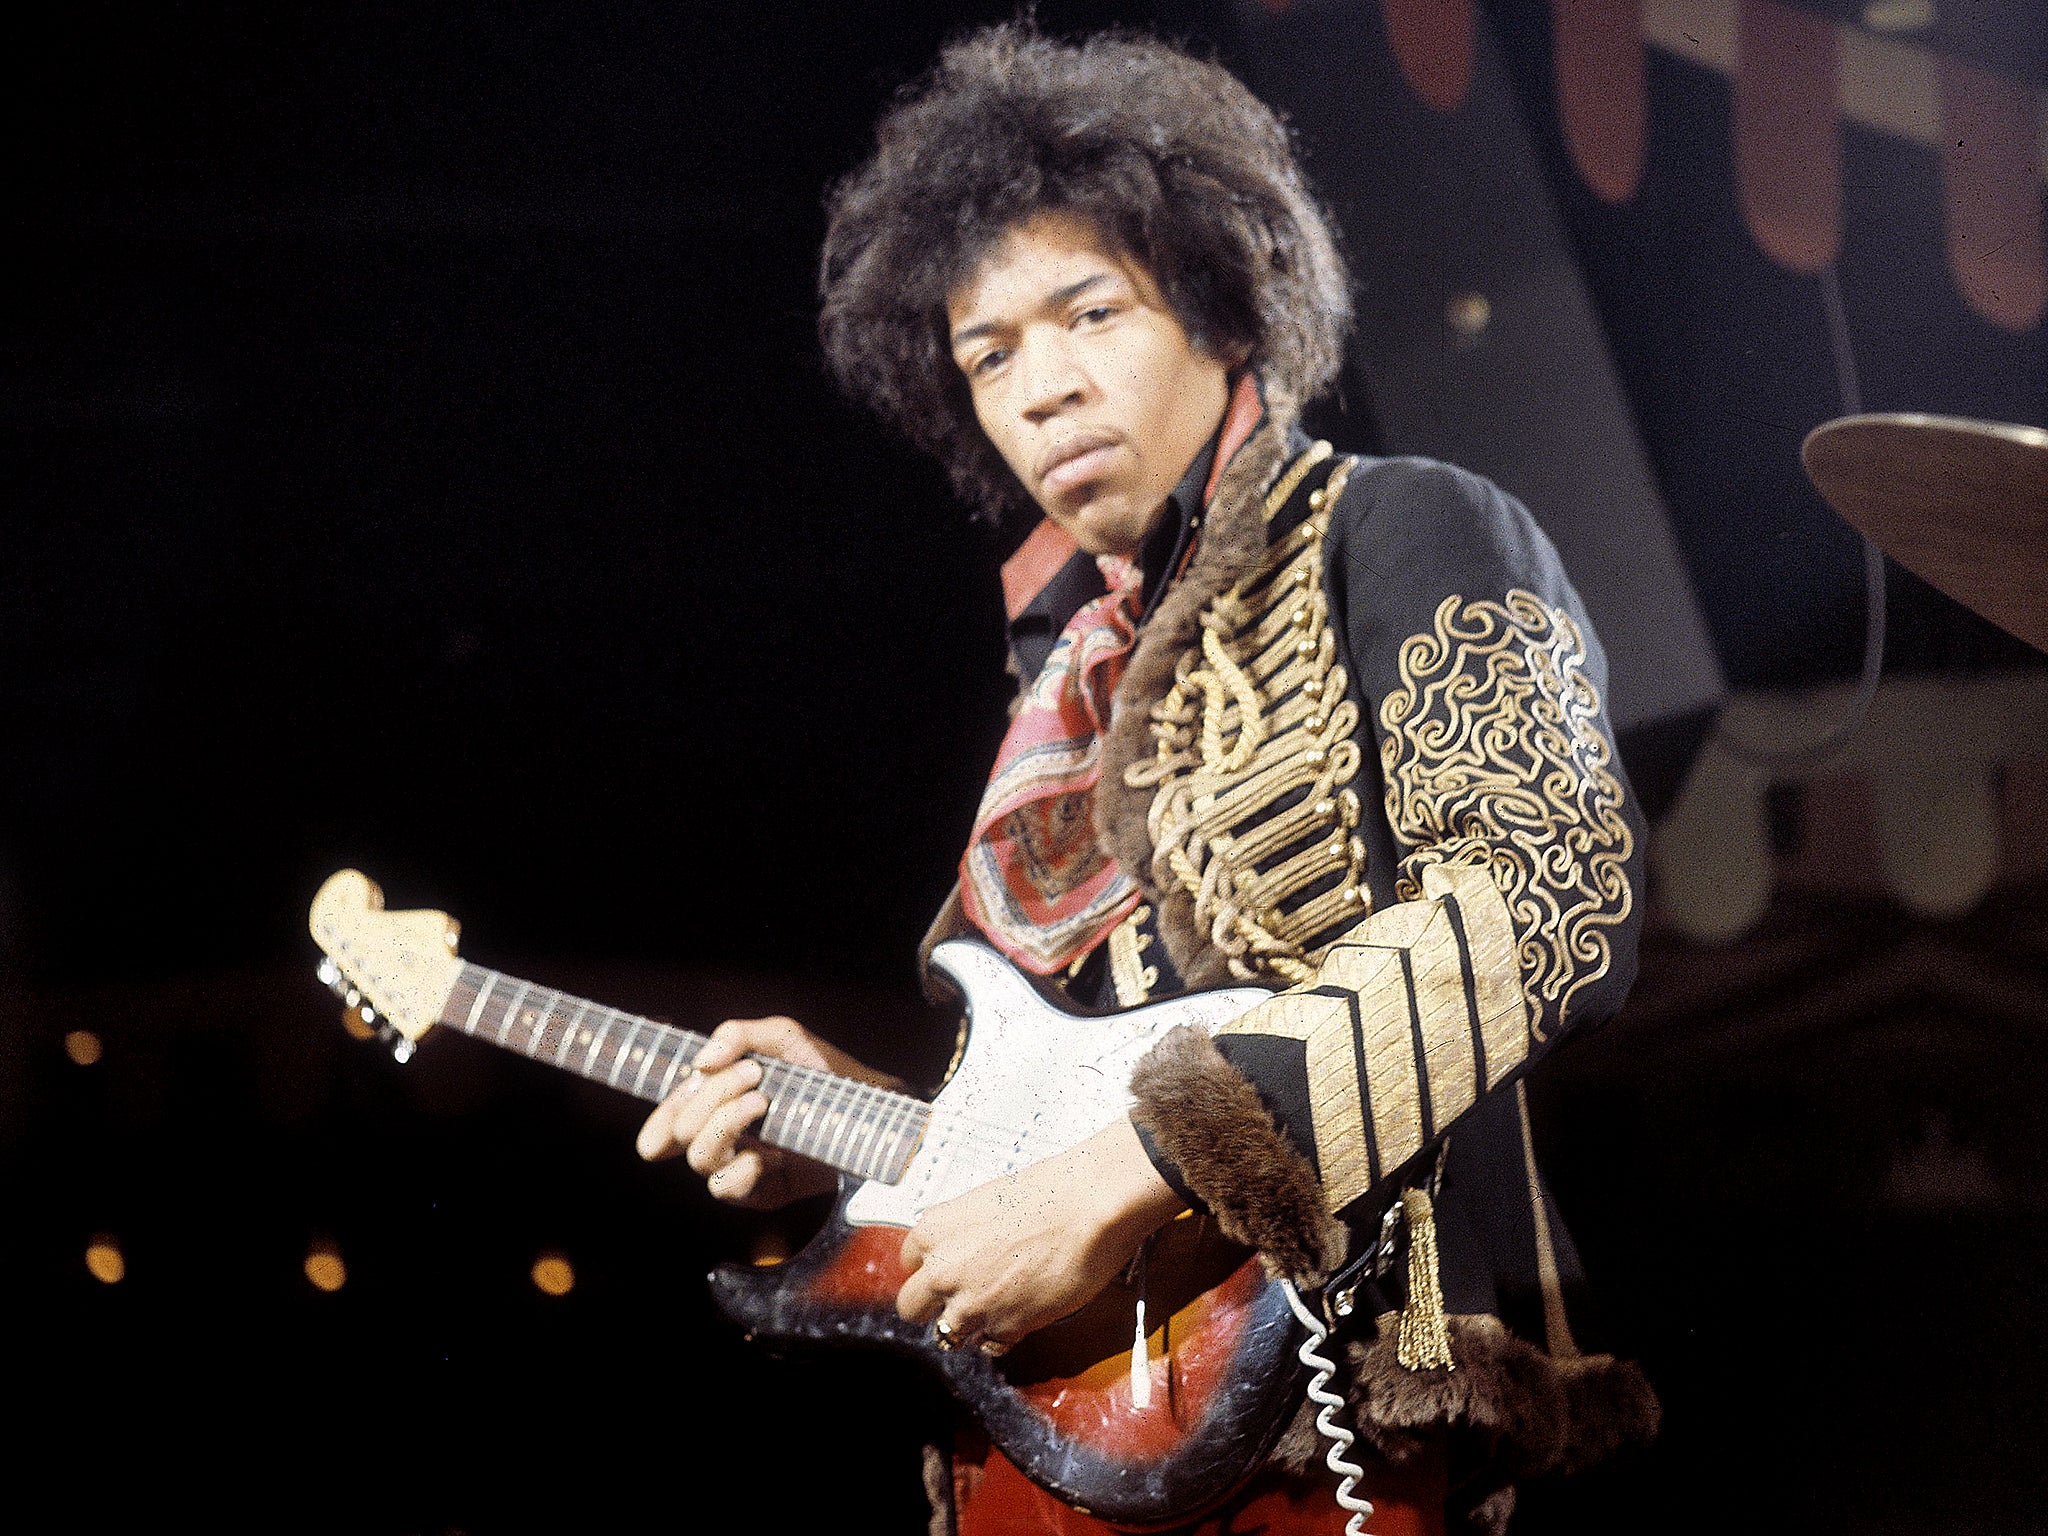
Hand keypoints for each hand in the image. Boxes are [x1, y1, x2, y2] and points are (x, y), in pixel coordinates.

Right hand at [635, 1016, 892, 1210]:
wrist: (870, 1107)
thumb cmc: (824, 1070)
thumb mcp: (783, 1038)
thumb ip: (738, 1035)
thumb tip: (700, 1063)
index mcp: (719, 1105)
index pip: (668, 1119)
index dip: (659, 1114)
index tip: (688, 1083)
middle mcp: (723, 1138)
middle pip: (680, 1130)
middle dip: (710, 1096)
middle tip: (753, 1073)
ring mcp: (740, 1166)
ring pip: (698, 1157)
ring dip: (724, 1123)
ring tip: (762, 1100)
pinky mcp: (762, 1192)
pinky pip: (725, 1188)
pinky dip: (740, 1168)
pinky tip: (769, 1152)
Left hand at [895, 1118, 1185, 1351]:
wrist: (1089, 1206)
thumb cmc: (1051, 1191)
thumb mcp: (989, 1200)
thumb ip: (965, 1231)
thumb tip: (967, 1246)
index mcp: (933, 1229)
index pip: (907, 1263)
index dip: (930, 1268)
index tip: (947, 1270)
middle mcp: (942, 1269)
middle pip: (911, 1308)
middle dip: (934, 1305)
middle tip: (963, 1296)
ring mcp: (971, 1303)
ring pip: (946, 1334)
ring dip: (968, 1324)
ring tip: (998, 1305)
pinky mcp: (1005, 1327)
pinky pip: (990, 1345)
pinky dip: (1003, 1334)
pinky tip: (1021, 1311)